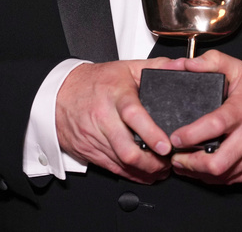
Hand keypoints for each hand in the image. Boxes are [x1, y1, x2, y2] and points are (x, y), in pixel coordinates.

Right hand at [56, 57, 183, 183]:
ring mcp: (95, 138)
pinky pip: (113, 169)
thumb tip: (183, 66)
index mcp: (115, 96)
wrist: (59, 93)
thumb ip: (157, 67)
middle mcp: (104, 119)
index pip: (133, 116)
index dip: (150, 133)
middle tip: (168, 162)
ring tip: (161, 168)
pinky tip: (144, 173)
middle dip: (152, 163)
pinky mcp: (90, 152)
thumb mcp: (126, 67)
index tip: (165, 146)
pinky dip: (131, 175)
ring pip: (122, 164)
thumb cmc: (95, 81)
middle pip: (127, 150)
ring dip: (145, 171)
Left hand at [168, 50, 241, 184]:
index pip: (215, 126)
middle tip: (175, 157)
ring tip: (183, 163)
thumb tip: (185, 65)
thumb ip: (211, 62)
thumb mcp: (238, 69)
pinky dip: (214, 177)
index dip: (192, 135)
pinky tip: (202, 169)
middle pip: (218, 162)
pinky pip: (233, 180)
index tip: (176, 138)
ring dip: (199, 173)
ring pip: (223, 175)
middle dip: (191, 164)